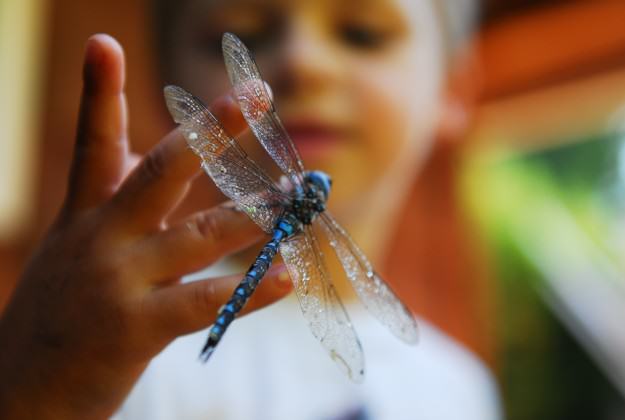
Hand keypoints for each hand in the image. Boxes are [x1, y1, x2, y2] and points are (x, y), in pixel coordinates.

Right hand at [0, 34, 290, 418]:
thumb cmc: (58, 317)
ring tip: (295, 196)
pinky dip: (250, 291)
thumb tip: (146, 153)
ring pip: (199, 237)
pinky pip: (204, 303)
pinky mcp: (135, 329)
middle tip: (257, 94)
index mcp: (83, 216)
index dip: (96, 92)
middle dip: (211, 131)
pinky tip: (287, 277)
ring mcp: (117, 282)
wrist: (20, 395)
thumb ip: (115, 203)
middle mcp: (101, 239)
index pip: (93, 143)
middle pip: (161, 171)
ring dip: (252, 216)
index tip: (103, 42)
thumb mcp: (74, 250)